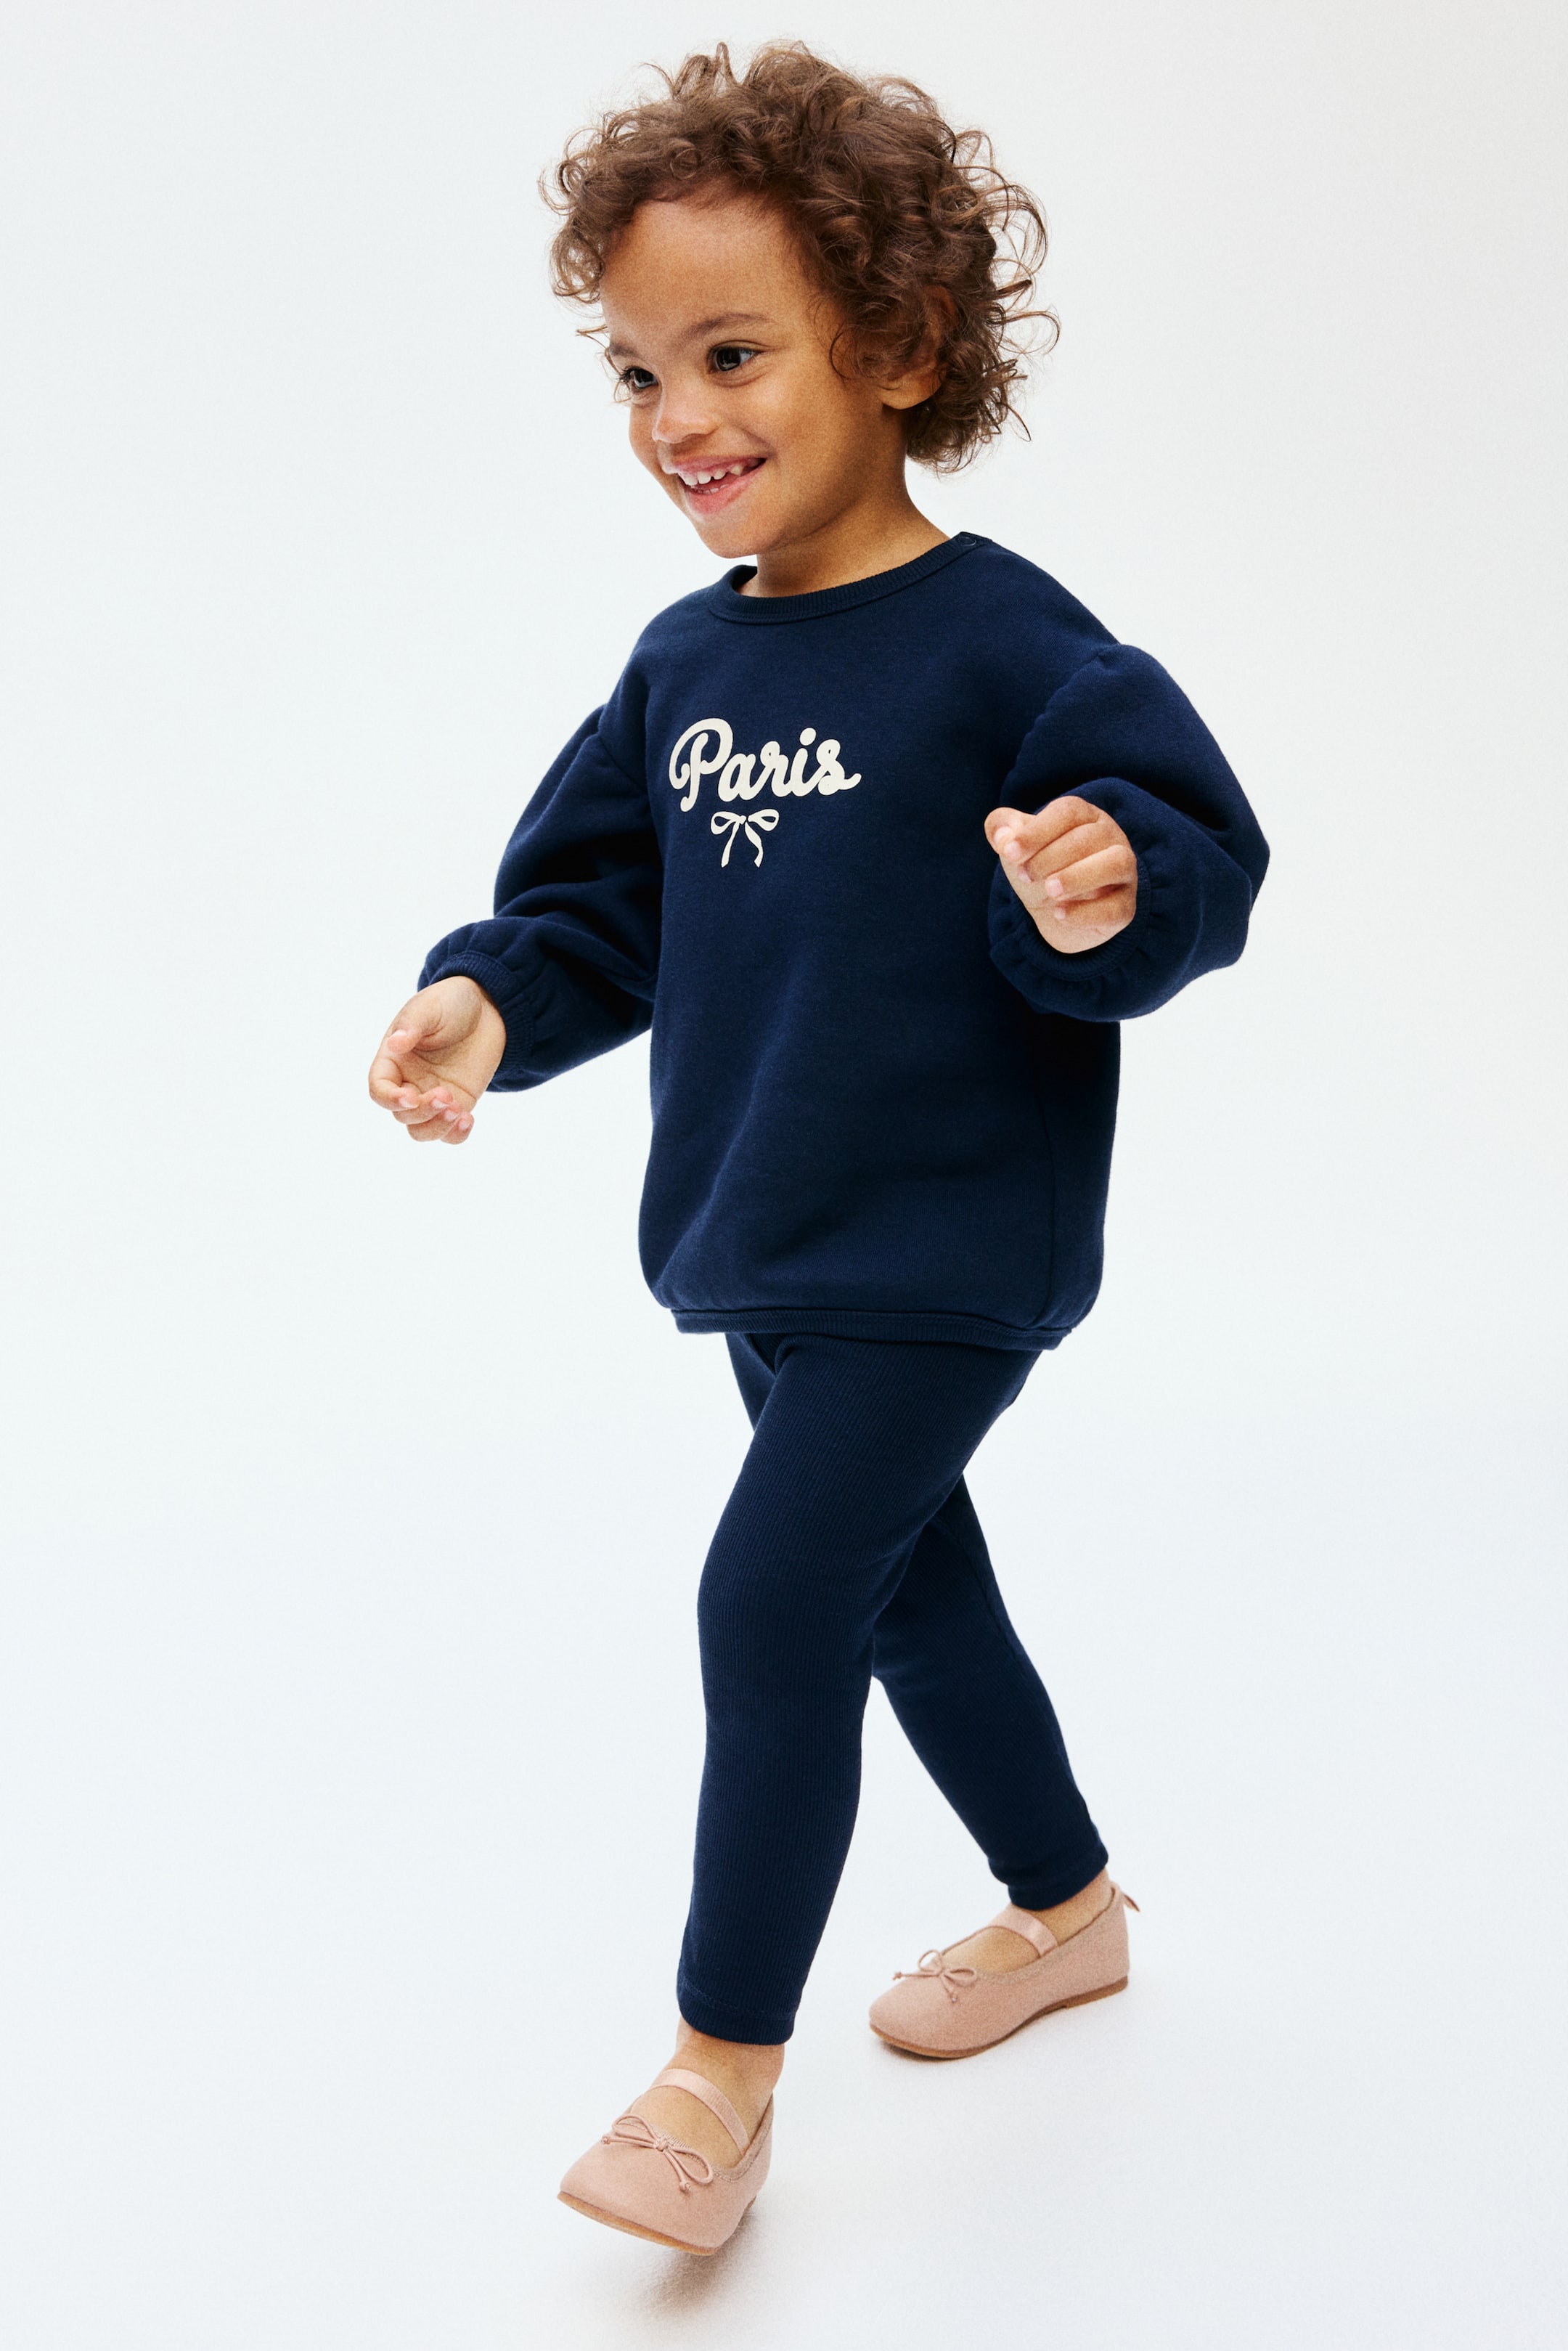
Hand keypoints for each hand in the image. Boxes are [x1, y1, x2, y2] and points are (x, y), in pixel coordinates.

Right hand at [367, 976, 506, 1143]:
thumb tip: (395, 1044)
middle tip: (447, 1097)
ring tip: (460, 1113)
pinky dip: (456, 1135)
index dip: (390, 1099)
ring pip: (422, 1131)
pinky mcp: (457, 1103)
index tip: (411, 1097)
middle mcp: (408, 1082)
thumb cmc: (449, 1003)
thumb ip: (412, 1025)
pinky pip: (449, 1133)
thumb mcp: (429, 1007)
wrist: (486, 1008)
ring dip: (437, 1128)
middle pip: (402, 1115)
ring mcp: (432, 1096)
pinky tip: (468, 1120)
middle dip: (422, 1112)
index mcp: (392, 1060)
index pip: (379, 1090)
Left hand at [985, 796, 1137, 953]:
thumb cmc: (1041, 868)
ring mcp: (1124, 873)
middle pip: (1088, 837)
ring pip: (1116, 863)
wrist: (1057, 913)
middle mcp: (1111, 839)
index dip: (1037, 830)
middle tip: (1025, 875)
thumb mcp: (1018, 847)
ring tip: (1049, 890)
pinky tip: (1059, 915)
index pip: (1068, 811)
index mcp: (1086, 817)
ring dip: (1079, 876)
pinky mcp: (1125, 907)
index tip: (1009, 852)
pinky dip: (1087, 913)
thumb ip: (1003, 830)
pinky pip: (1116, 907)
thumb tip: (1002, 835)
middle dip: (1050, 857)